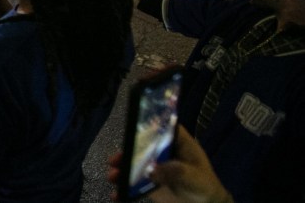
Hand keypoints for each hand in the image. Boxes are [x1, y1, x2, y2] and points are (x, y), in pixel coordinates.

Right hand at [107, 126, 232, 202]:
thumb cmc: (205, 187)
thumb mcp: (195, 177)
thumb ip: (176, 171)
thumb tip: (152, 169)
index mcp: (179, 144)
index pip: (164, 128)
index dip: (150, 125)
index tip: (133, 126)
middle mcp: (165, 153)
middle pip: (143, 145)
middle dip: (127, 150)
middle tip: (115, 159)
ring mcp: (157, 168)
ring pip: (136, 164)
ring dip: (122, 169)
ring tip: (113, 176)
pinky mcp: (151, 184)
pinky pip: (135, 183)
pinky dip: (125, 188)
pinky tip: (118, 194)